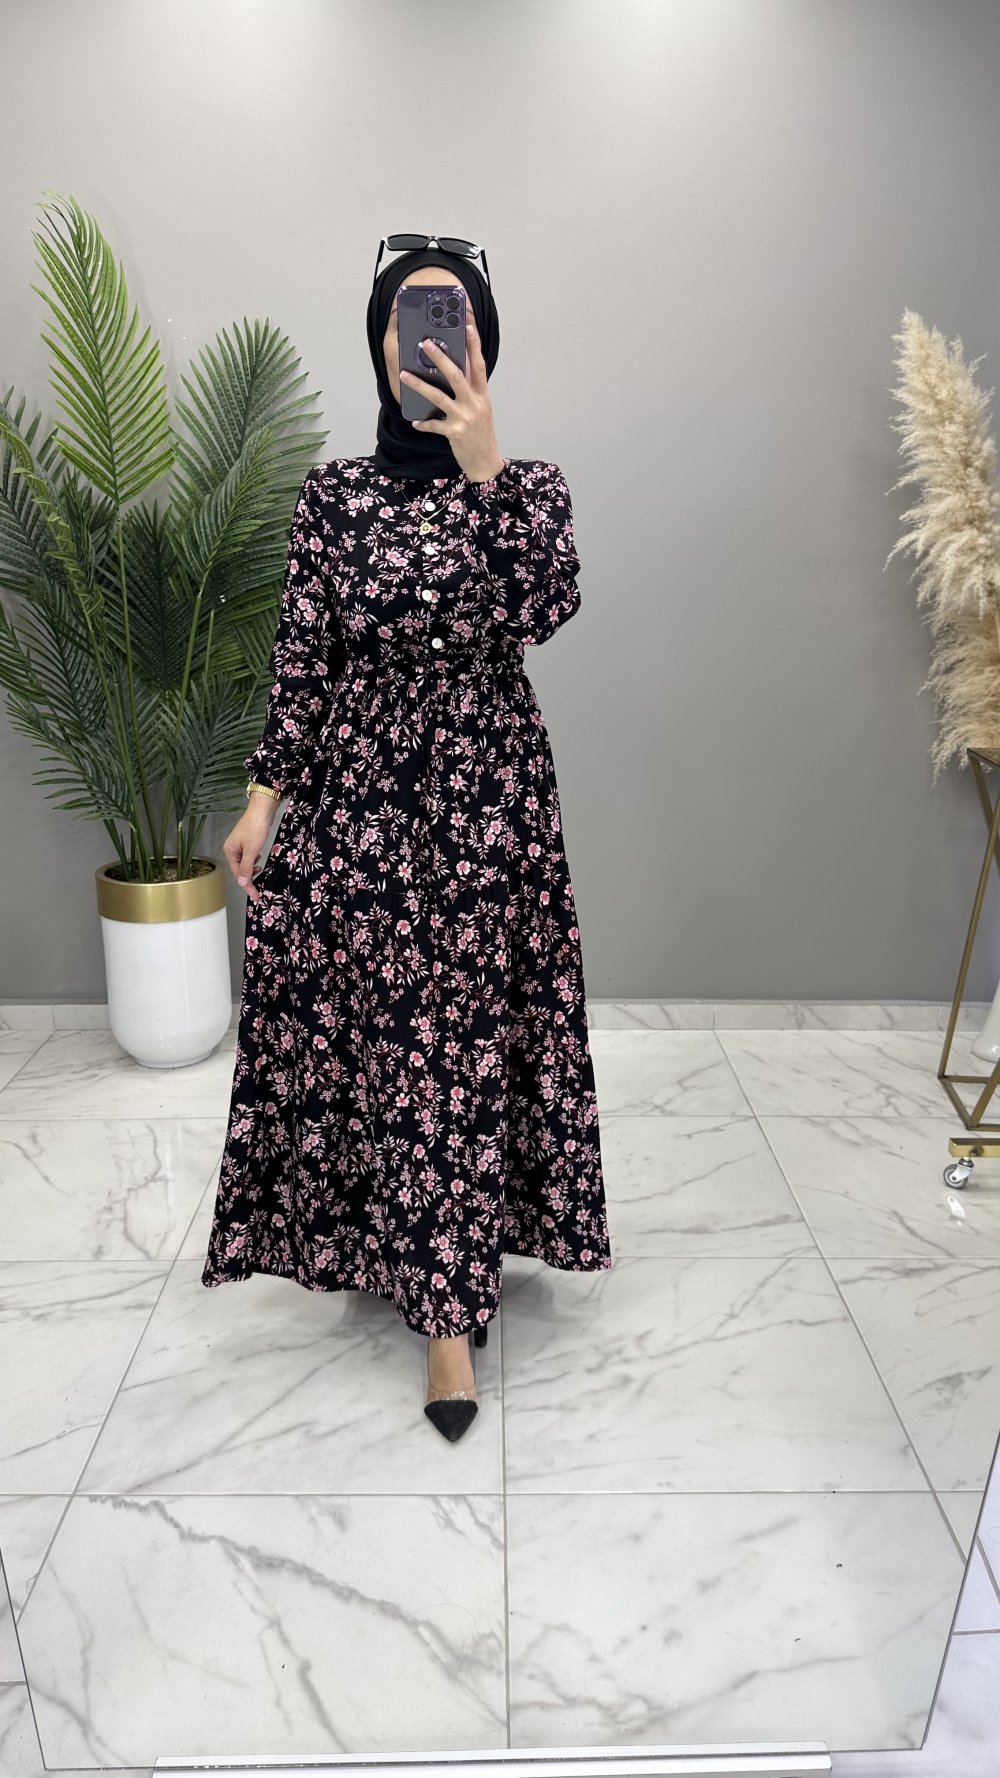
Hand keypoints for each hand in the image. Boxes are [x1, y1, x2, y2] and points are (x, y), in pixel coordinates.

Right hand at [223, 807, 277, 904]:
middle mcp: (232, 849)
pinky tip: (258, 860)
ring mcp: (239, 845)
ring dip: (252, 869)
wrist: (262, 810)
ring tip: (260, 871)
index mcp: (229, 851)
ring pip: (244, 863)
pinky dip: (253, 861)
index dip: (247, 886)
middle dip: (249, 879)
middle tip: (258, 890)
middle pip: (240, 870)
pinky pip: (248, 856)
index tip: (255, 895)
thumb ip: (246, 867)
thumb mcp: (251, 850)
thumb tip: (242, 882)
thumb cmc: (255, 827)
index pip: (238, 874)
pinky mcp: (247, 841)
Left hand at [400, 311, 504, 481]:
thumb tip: (454, 377)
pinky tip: (415, 422)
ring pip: (438, 396)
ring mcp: (464, 418)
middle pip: (456, 375)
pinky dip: (423, 423)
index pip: (479, 365)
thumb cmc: (482, 435)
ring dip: (419, 384)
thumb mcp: (481, 410)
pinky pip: (433, 424)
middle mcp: (474, 403)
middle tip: (426, 344)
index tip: (468, 327)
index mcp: (482, 395)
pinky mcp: (454, 432)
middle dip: (440, 358)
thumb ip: (471, 394)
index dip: (474, 345)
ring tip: (404, 374)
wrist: (486, 463)